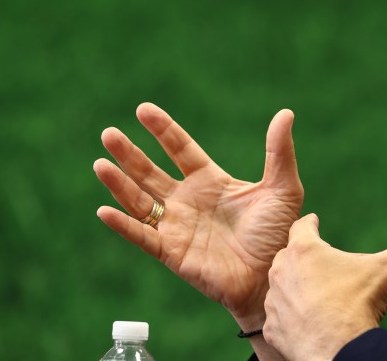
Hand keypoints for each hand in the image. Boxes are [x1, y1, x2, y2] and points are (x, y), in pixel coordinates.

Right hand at [94, 102, 303, 326]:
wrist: (274, 275)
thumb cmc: (279, 235)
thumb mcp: (283, 188)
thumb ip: (279, 152)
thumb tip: (286, 114)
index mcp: (211, 181)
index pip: (181, 149)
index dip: (163, 130)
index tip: (143, 109)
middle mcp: (189, 201)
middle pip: (151, 172)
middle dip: (130, 154)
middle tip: (108, 133)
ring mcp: (177, 227)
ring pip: (140, 201)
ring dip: (119, 184)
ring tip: (100, 163)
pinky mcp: (172, 252)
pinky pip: (142, 236)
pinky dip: (123, 224)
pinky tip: (104, 210)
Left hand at [264, 213, 386, 359]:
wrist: (339, 351)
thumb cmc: (360, 305)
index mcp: (305, 250)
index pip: (303, 225)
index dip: (311, 224)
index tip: (316, 223)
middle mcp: (282, 270)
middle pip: (288, 254)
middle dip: (301, 257)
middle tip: (317, 262)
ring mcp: (275, 300)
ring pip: (280, 285)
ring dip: (293, 287)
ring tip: (312, 294)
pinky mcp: (272, 327)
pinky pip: (278, 316)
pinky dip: (289, 317)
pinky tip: (305, 321)